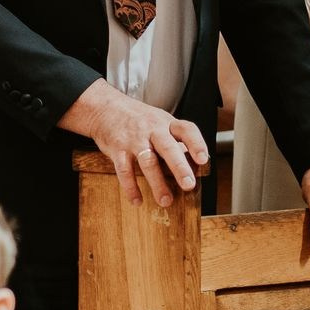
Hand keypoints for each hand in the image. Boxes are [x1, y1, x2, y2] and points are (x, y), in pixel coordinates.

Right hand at [60, 81, 206, 207]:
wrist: (106, 108)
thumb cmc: (139, 120)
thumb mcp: (160, 123)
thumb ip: (175, 142)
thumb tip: (193, 165)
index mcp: (166, 123)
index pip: (186, 130)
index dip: (196, 144)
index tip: (203, 160)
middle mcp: (152, 129)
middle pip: (168, 147)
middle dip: (179, 167)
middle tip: (188, 185)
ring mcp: (134, 139)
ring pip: (147, 161)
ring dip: (157, 183)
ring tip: (165, 201)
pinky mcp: (117, 149)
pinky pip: (124, 170)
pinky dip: (131, 187)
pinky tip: (137, 201)